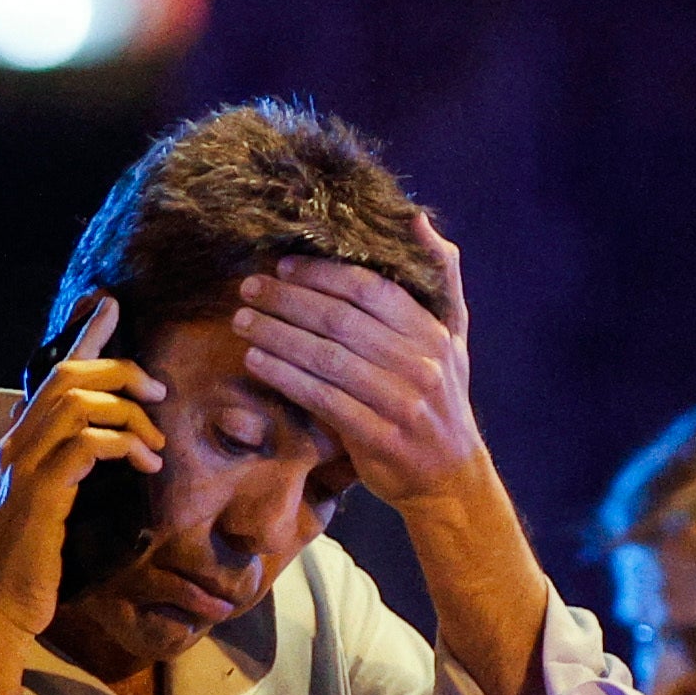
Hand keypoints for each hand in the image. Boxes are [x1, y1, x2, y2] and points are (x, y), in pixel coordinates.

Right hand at [0, 298, 160, 640]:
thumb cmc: (29, 568)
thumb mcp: (51, 510)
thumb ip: (69, 476)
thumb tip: (106, 456)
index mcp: (19, 446)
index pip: (51, 376)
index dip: (83, 339)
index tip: (111, 310)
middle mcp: (16, 446)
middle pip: (67, 375)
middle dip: (119, 370)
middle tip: (158, 391)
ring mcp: (24, 467)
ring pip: (77, 402)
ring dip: (128, 413)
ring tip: (156, 444)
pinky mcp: (40, 493)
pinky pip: (86, 444)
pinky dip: (123, 445)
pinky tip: (144, 466)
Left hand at [228, 211, 485, 507]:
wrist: (450, 475)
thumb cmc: (441, 396)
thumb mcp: (453, 334)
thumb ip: (440, 276)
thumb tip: (415, 219)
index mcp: (432, 331)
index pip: (369, 289)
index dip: (322, 273)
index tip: (283, 264)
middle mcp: (420, 362)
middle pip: (341, 320)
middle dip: (288, 300)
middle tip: (249, 287)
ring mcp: (401, 402)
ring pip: (327, 358)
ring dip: (277, 335)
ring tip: (243, 320)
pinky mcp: (379, 438)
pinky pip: (323, 399)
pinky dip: (285, 377)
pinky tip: (256, 361)